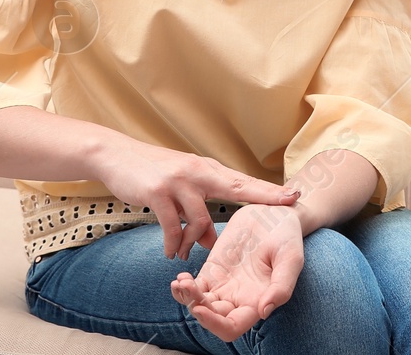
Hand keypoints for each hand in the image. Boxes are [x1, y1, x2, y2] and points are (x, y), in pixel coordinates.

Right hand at [92, 139, 300, 260]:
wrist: (116, 155)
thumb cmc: (151, 174)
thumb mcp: (179, 189)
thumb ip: (196, 211)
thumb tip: (207, 242)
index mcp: (206, 170)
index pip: (243, 181)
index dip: (269, 190)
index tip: (295, 195)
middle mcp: (198, 172)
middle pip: (237, 187)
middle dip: (265, 197)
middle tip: (290, 205)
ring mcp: (179, 180)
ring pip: (200, 219)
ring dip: (194, 243)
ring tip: (184, 255)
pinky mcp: (158, 192)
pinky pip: (172, 226)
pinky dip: (172, 243)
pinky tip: (170, 253)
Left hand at [171, 203, 302, 342]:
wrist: (274, 213)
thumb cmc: (287, 238)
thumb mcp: (291, 260)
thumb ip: (281, 287)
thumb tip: (263, 312)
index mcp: (256, 303)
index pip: (231, 327)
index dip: (214, 324)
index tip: (201, 309)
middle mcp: (238, 299)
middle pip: (211, 318)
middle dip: (196, 307)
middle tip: (188, 288)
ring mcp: (223, 285)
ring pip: (199, 304)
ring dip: (186, 298)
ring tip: (180, 282)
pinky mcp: (213, 270)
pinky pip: (194, 286)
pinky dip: (184, 287)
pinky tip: (180, 278)